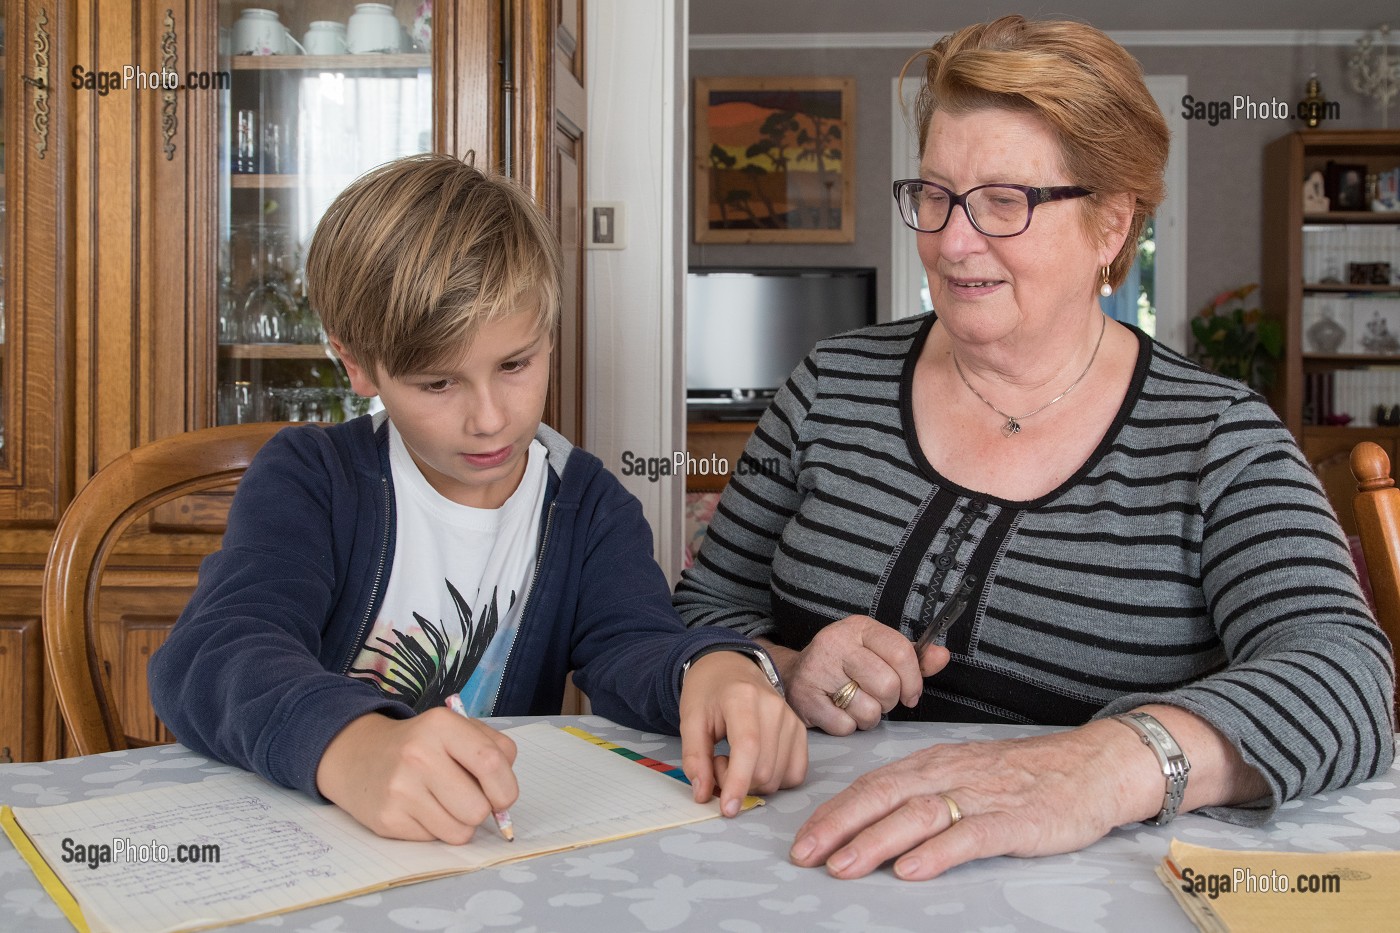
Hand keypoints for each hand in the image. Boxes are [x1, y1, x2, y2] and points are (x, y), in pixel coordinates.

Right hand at [316, 709, 517, 842]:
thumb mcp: (457, 729)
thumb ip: (493, 750)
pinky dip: (436, 829)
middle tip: (468, 797)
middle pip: (478, 808)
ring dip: (460, 823)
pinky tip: (421, 809)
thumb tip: (505, 797)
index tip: (503, 795)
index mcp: (441, 725)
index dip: (506, 787)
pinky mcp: (388, 819)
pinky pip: (435, 840)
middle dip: (483, 810)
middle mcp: (418, 755)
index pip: (491, 762)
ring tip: (444, 802)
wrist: (358, 755)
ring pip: (460, 832)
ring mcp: (400, 789)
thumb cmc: (423, 744)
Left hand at [678, 650, 808, 816]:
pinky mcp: (801, 732)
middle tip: (717, 763)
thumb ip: (694, 758)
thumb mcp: (689, 720)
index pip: (747, 747)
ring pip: (778, 777)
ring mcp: (792, 720)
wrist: (730, 669)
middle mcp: (775, 708)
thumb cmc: (708, 693)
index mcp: (743, 698)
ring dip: (752, 782)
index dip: (738, 782)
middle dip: (737, 782)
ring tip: (734, 758)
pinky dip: (773, 779)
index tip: (727, 809)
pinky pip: (794, 774)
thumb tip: (703, 795)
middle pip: (764, 770)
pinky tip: (755, 763)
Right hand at [762, 616, 949, 733]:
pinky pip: (845, 726)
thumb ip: (913, 657)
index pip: (901, 652)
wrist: (794, 674)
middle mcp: (836, 643)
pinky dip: (847, 726)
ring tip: (856, 704)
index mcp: (860, 628)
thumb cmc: (845, 664)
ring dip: (868, 716)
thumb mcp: (878, 651)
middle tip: (878, 698)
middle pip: (887, 685)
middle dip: (889, 701)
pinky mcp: (805, 697)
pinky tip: (838, 712)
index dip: (913, 680)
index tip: (911, 694)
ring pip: (868, 710)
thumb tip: (943, 656)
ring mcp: (818, 670)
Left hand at [789, 718, 1158, 879]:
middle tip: (805, 854)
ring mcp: (982, 797)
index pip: (871, 784)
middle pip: (884, 796)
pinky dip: (937, 853)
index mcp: (933, 763)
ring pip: (918, 814)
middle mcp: (950, 774)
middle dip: (839, 826)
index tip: (802, 838)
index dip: (833, 812)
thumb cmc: (1024, 775)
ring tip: (844, 865)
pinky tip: (912, 869)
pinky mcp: (1014, 821)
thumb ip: (921, 793)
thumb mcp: (963, 773)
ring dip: (876, 840)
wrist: (1091, 765)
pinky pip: (969, 836)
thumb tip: (870, 821)